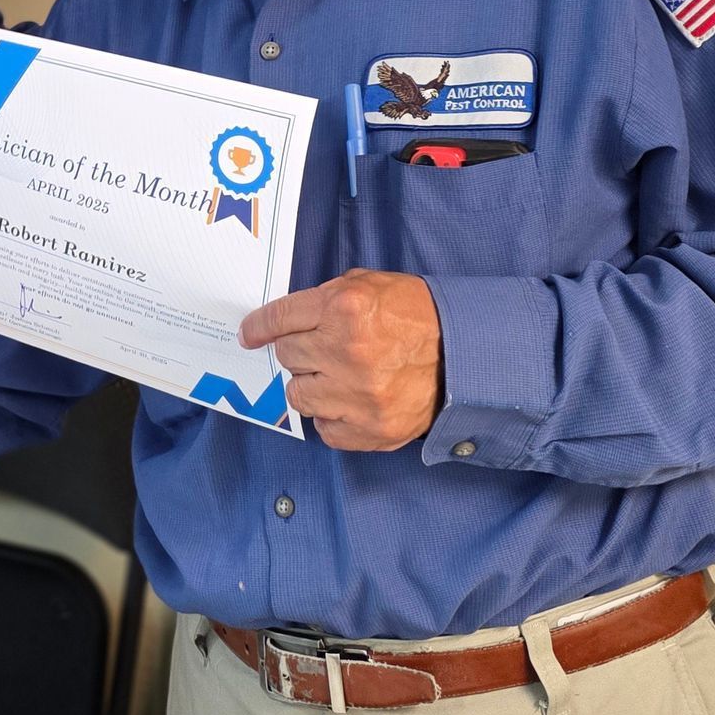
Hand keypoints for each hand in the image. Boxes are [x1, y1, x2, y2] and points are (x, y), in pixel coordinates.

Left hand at [238, 269, 442, 450]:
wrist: (466, 354)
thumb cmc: (417, 315)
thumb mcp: (370, 286)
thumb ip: (325, 299)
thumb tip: (283, 321)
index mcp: (345, 308)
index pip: (281, 319)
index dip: (259, 327)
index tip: (248, 335)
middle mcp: (347, 352)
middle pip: (287, 356)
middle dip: (300, 351)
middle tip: (324, 349)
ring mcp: (357, 395)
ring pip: (298, 394)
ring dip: (313, 385)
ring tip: (340, 376)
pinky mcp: (370, 429)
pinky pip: (324, 428)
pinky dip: (333, 416)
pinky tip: (352, 400)